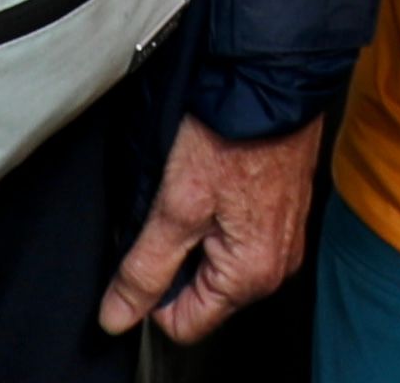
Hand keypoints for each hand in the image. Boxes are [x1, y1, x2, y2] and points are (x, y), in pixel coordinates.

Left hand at [94, 115, 322, 342]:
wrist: (272, 76)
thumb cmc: (232, 133)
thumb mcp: (175, 206)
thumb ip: (144, 270)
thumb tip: (117, 316)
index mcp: (252, 276)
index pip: (184, 323)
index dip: (153, 291)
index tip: (149, 245)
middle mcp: (275, 265)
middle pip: (202, 292)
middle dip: (176, 255)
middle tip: (172, 204)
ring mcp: (282, 236)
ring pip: (216, 259)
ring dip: (195, 229)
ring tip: (193, 184)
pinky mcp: (281, 209)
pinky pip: (236, 231)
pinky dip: (216, 209)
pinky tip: (213, 175)